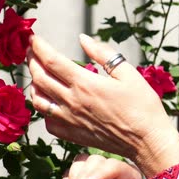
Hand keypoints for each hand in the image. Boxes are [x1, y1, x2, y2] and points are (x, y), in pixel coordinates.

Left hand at [27, 34, 178, 177]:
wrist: (147, 141)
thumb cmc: (143, 106)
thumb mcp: (128, 73)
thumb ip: (104, 54)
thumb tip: (83, 39)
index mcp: (85, 83)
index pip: (50, 60)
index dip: (38, 46)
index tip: (33, 37)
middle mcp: (72, 101)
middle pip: (39, 77)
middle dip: (31, 61)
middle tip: (32, 51)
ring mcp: (69, 120)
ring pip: (37, 100)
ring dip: (33, 84)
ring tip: (37, 75)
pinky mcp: (71, 134)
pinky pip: (47, 120)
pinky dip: (43, 109)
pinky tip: (50, 102)